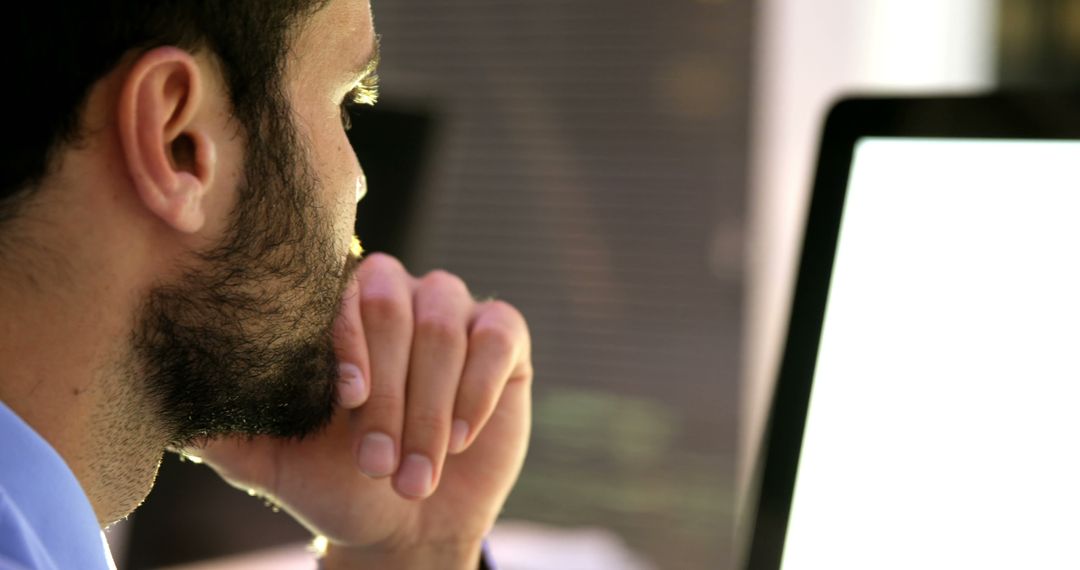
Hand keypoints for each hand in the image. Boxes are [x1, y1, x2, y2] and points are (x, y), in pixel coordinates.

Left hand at [187, 253, 531, 566]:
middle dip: (390, 392)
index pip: (340, 294)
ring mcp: (453, 311)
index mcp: (340, 312)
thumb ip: (227, 434)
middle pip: (396, 306)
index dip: (348, 342)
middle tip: (377, 462)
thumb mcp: (275, 464)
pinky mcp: (503, 336)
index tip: (346, 403)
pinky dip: (477, 389)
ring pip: (446, 327)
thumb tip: (173, 415)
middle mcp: (397, 296)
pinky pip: (500, 335)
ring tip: (416, 473)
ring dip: (430, 408)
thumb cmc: (339, 482)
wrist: (410, 524)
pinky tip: (460, 437)